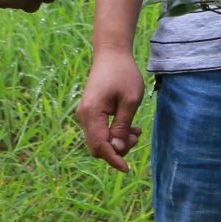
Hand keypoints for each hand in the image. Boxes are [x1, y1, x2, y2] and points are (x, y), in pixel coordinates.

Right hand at [75, 49, 146, 172]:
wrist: (112, 53)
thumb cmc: (123, 73)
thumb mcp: (130, 100)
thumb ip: (122, 126)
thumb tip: (117, 149)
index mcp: (92, 113)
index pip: (100, 146)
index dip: (113, 159)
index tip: (127, 168)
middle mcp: (84, 115)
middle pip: (98, 146)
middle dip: (117, 149)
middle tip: (136, 135)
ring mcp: (86, 114)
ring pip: (99, 140)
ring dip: (117, 141)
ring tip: (136, 130)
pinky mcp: (90, 112)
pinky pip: (100, 131)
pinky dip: (114, 133)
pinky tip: (130, 127)